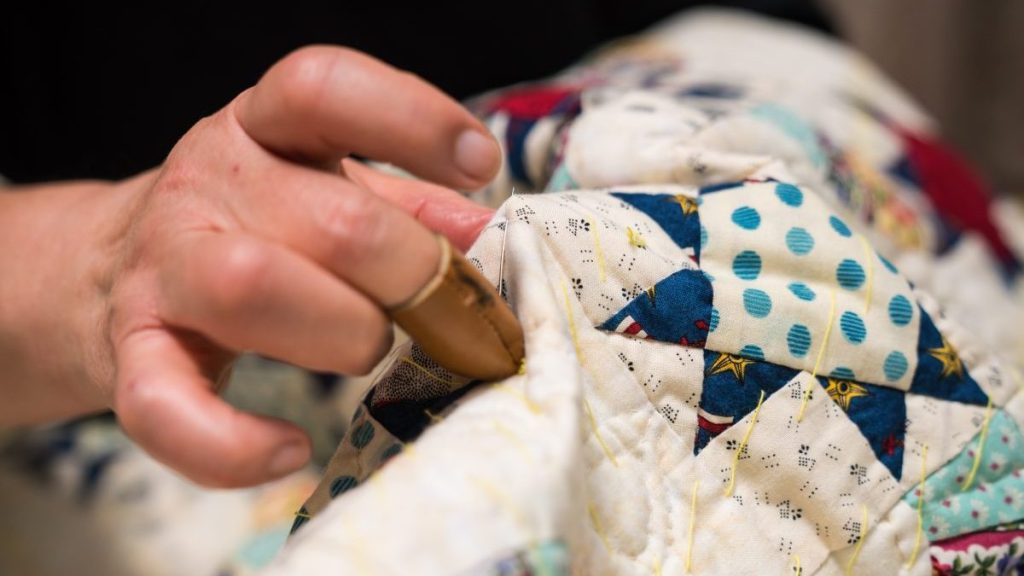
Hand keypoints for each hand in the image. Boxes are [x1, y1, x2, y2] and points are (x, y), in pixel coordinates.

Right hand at [0, 46, 499, 486]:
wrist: (107, 270)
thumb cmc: (252, 226)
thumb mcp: (327, 189)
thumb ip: (408, 206)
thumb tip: (487, 230)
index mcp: (260, 128)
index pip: (323, 89)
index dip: (411, 119)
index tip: (478, 164)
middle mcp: (206, 184)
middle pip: (334, 221)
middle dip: (413, 275)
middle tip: (437, 306)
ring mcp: (163, 269)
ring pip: (253, 289)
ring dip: (345, 333)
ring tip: (367, 348)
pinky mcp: (130, 354)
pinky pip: (167, 409)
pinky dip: (232, 444)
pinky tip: (287, 448)